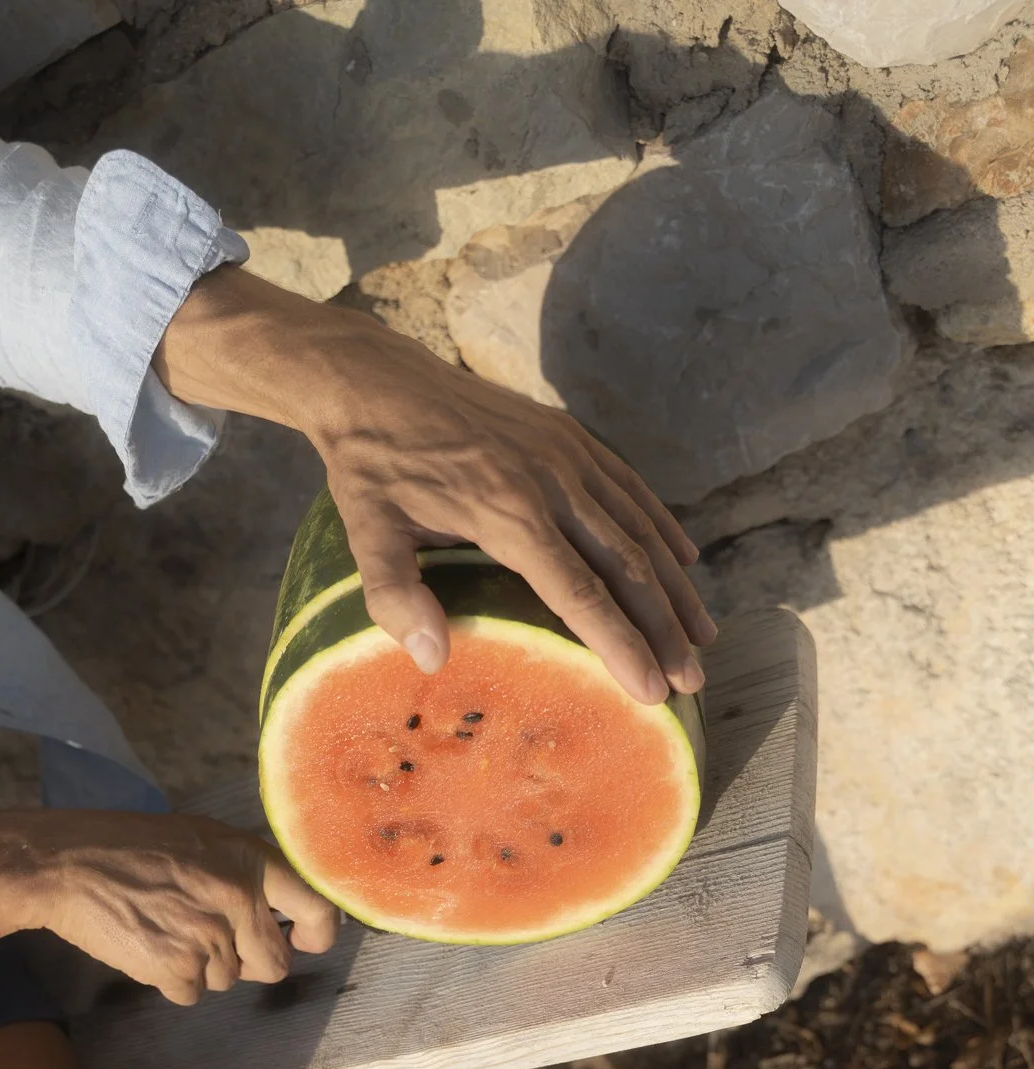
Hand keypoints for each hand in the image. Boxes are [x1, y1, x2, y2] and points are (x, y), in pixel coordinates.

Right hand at [40, 812, 338, 1005]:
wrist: (68, 865)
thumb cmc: (131, 848)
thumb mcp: (202, 839)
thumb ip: (244, 872)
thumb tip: (277, 913)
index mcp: (250, 860)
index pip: (317, 907)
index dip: (317, 933)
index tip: (304, 940)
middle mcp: (238, 899)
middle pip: (274, 964)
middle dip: (250, 962)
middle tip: (213, 940)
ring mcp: (208, 936)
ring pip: (226, 980)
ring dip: (200, 966)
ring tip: (164, 927)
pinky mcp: (176, 968)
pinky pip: (191, 993)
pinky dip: (170, 979)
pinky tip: (147, 945)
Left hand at [156, 269, 713, 704]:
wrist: (378, 378)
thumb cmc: (370, 465)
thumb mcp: (365, 530)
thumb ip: (393, 594)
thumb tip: (432, 659)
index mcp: (506, 511)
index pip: (579, 592)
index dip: (620, 644)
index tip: (652, 690)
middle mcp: (551, 481)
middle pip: (626, 565)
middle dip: (664, 629)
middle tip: (692, 681)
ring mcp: (567, 454)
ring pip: (639, 528)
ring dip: (676, 587)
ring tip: (703, 637)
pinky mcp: (569, 436)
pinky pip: (630, 488)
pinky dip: (662, 527)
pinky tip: (685, 562)